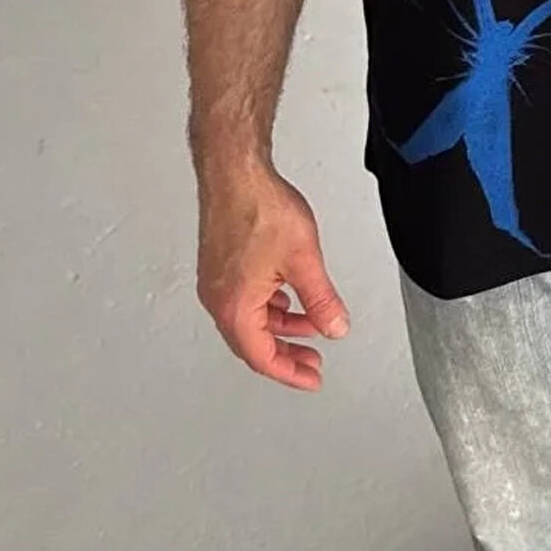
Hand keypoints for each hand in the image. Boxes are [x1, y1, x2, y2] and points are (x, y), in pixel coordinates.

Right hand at [196, 160, 349, 390]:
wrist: (234, 172)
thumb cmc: (258, 207)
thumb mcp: (304, 260)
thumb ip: (321, 300)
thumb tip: (334, 327)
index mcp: (235, 305)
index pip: (262, 356)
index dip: (290, 372)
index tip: (311, 378)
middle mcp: (219, 298)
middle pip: (253, 343)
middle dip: (287, 353)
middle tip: (313, 362)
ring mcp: (216, 282)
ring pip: (250, 320)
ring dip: (281, 327)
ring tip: (311, 326)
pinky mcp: (220, 265)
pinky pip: (244, 300)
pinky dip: (269, 307)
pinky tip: (288, 299)